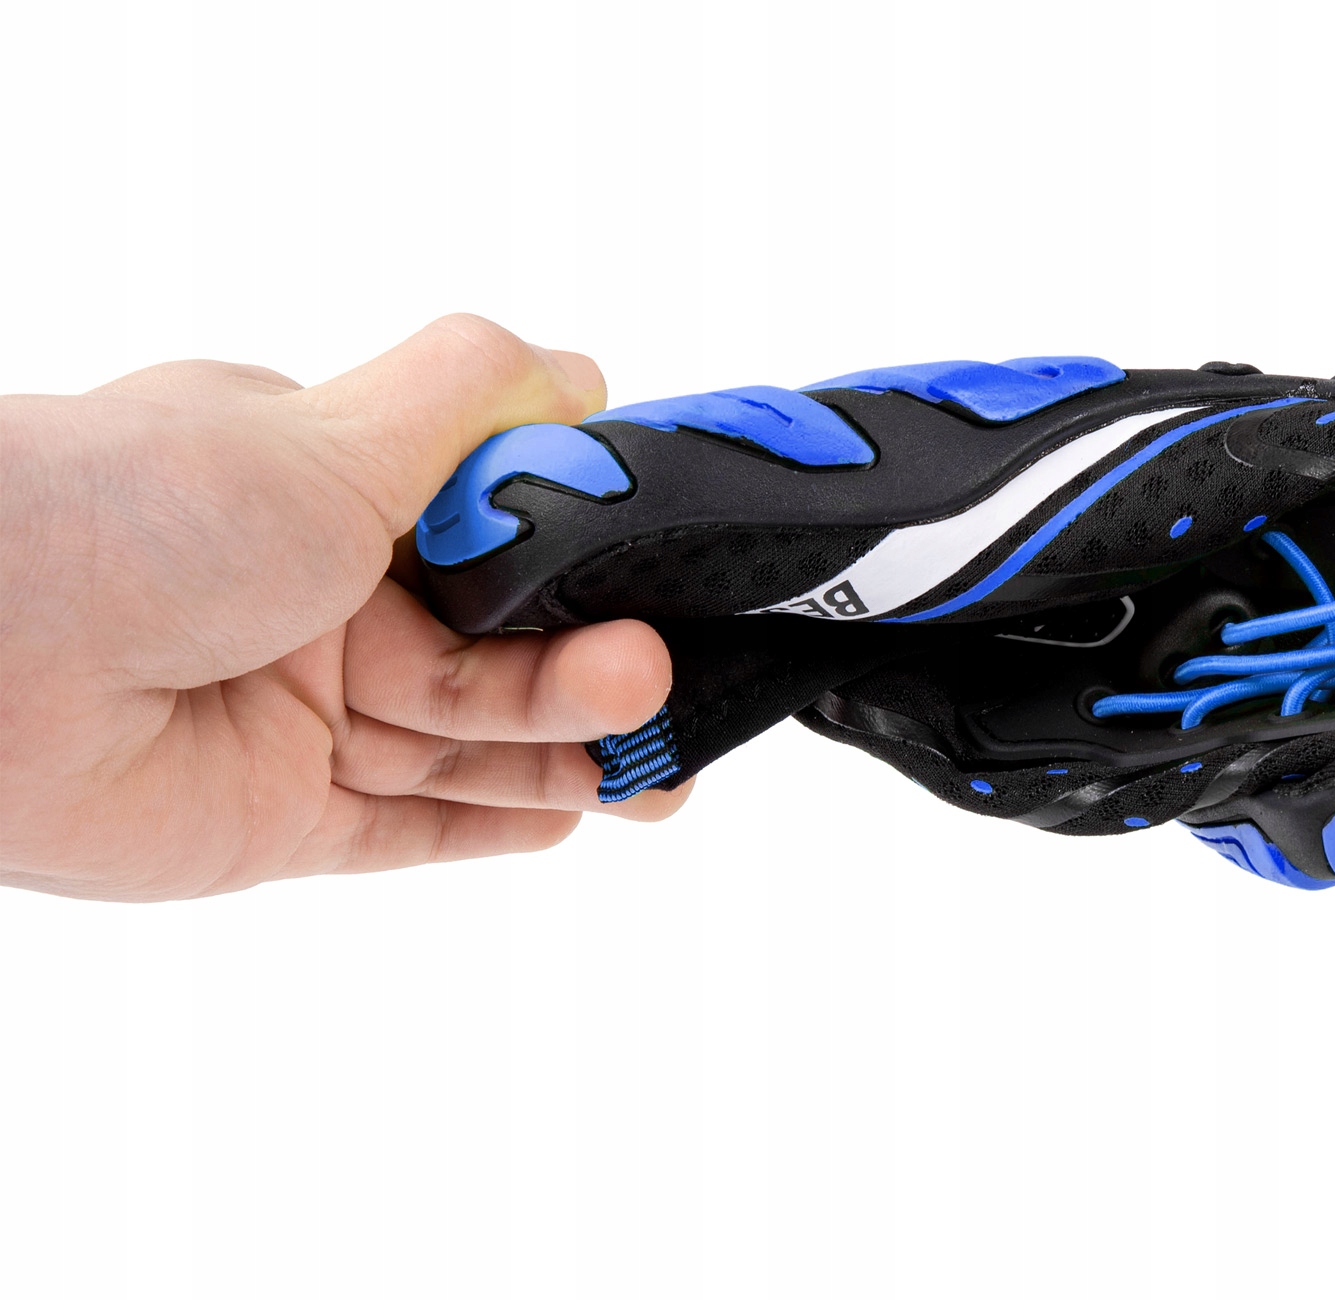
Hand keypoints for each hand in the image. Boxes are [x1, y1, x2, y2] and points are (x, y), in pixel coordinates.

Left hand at [0, 316, 684, 900]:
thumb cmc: (132, 516)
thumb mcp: (331, 431)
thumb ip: (473, 401)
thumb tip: (585, 374)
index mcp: (319, 492)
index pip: (493, 524)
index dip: (588, 552)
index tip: (676, 564)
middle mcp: (311, 599)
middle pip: (496, 641)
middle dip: (590, 660)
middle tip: (664, 673)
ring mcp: (297, 715)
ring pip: (468, 738)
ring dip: (570, 742)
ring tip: (654, 750)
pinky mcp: (276, 822)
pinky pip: (410, 829)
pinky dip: (497, 821)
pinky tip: (582, 811)